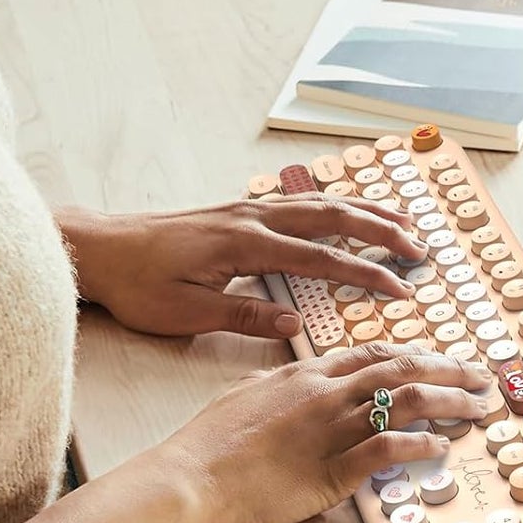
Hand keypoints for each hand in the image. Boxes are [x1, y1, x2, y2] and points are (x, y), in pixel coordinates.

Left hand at [58, 198, 428, 339]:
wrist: (101, 248)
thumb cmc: (139, 285)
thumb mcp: (186, 313)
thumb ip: (245, 315)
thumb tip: (295, 323)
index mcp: (246, 245)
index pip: (322, 258)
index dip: (366, 273)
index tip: (400, 288)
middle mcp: (255, 218)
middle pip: (334, 217)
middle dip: (383, 231)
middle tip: (421, 248)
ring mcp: (249, 209)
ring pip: (322, 202)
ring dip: (367, 210)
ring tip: (405, 221)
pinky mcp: (242, 210)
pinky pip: (302, 199)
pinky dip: (336, 202)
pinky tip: (351, 207)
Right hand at [155, 343, 493, 522]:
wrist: (189, 478)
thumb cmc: (209, 442)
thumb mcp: (246, 393)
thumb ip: (280, 383)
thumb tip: (296, 379)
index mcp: (308, 373)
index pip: (376, 354)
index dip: (418, 355)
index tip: (445, 360)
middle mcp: (327, 392)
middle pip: (404, 369)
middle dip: (452, 369)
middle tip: (484, 376)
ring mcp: (333, 429)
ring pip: (407, 402)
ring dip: (451, 402)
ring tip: (478, 408)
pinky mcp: (334, 470)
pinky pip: (389, 449)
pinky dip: (422, 445)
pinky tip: (441, 447)